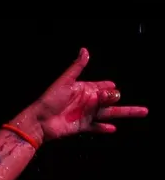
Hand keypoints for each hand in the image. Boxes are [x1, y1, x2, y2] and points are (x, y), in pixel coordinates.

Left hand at [28, 48, 147, 142]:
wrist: (39, 121)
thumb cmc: (49, 100)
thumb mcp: (64, 82)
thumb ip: (76, 68)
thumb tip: (85, 51)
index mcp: (84, 89)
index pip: (103, 86)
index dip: (109, 87)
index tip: (111, 87)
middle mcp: (87, 102)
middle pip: (110, 99)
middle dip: (116, 98)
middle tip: (112, 98)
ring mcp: (85, 114)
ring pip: (110, 113)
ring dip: (125, 112)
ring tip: (141, 112)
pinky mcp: (82, 126)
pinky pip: (96, 126)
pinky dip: (104, 128)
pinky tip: (113, 128)